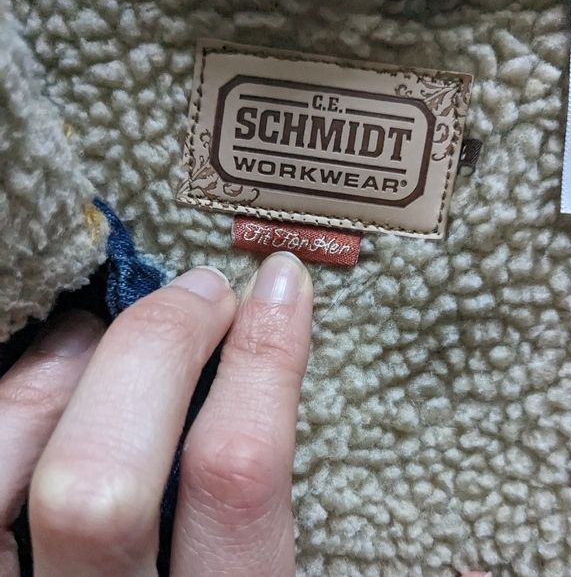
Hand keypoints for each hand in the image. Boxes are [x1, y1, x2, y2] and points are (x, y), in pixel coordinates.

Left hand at [0, 252, 312, 576]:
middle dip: (159, 347)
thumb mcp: (243, 564)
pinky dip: (21, 392)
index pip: (233, 480)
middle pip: (101, 481)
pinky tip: (54, 363)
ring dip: (71, 362)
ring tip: (113, 322)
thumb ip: (236, 486)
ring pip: (3, 469)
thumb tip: (229, 348)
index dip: (262, 363)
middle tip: (201, 294)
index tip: (279, 287)